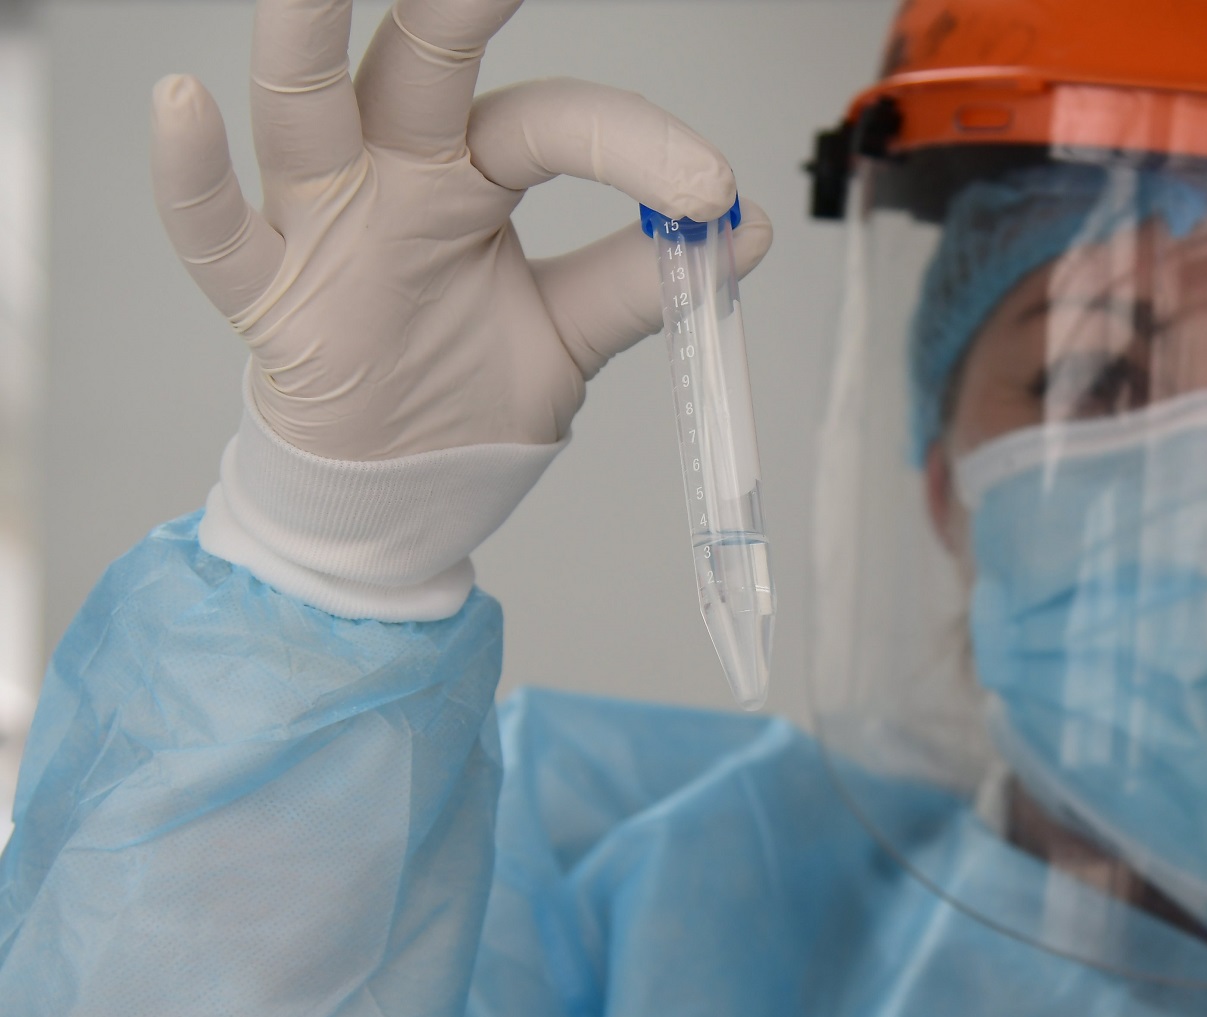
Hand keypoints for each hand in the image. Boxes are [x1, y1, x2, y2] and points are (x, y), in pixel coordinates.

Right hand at [149, 0, 771, 460]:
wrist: (401, 496)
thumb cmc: (467, 399)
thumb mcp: (569, 336)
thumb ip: (639, 280)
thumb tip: (744, 231)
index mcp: (471, 175)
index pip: (549, 124)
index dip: (633, 146)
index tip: (714, 192)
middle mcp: (391, 173)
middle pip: (421, 64)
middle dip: (457, 2)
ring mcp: (320, 223)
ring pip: (303, 110)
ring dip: (306, 39)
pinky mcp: (264, 293)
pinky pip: (214, 231)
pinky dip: (191, 177)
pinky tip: (182, 104)